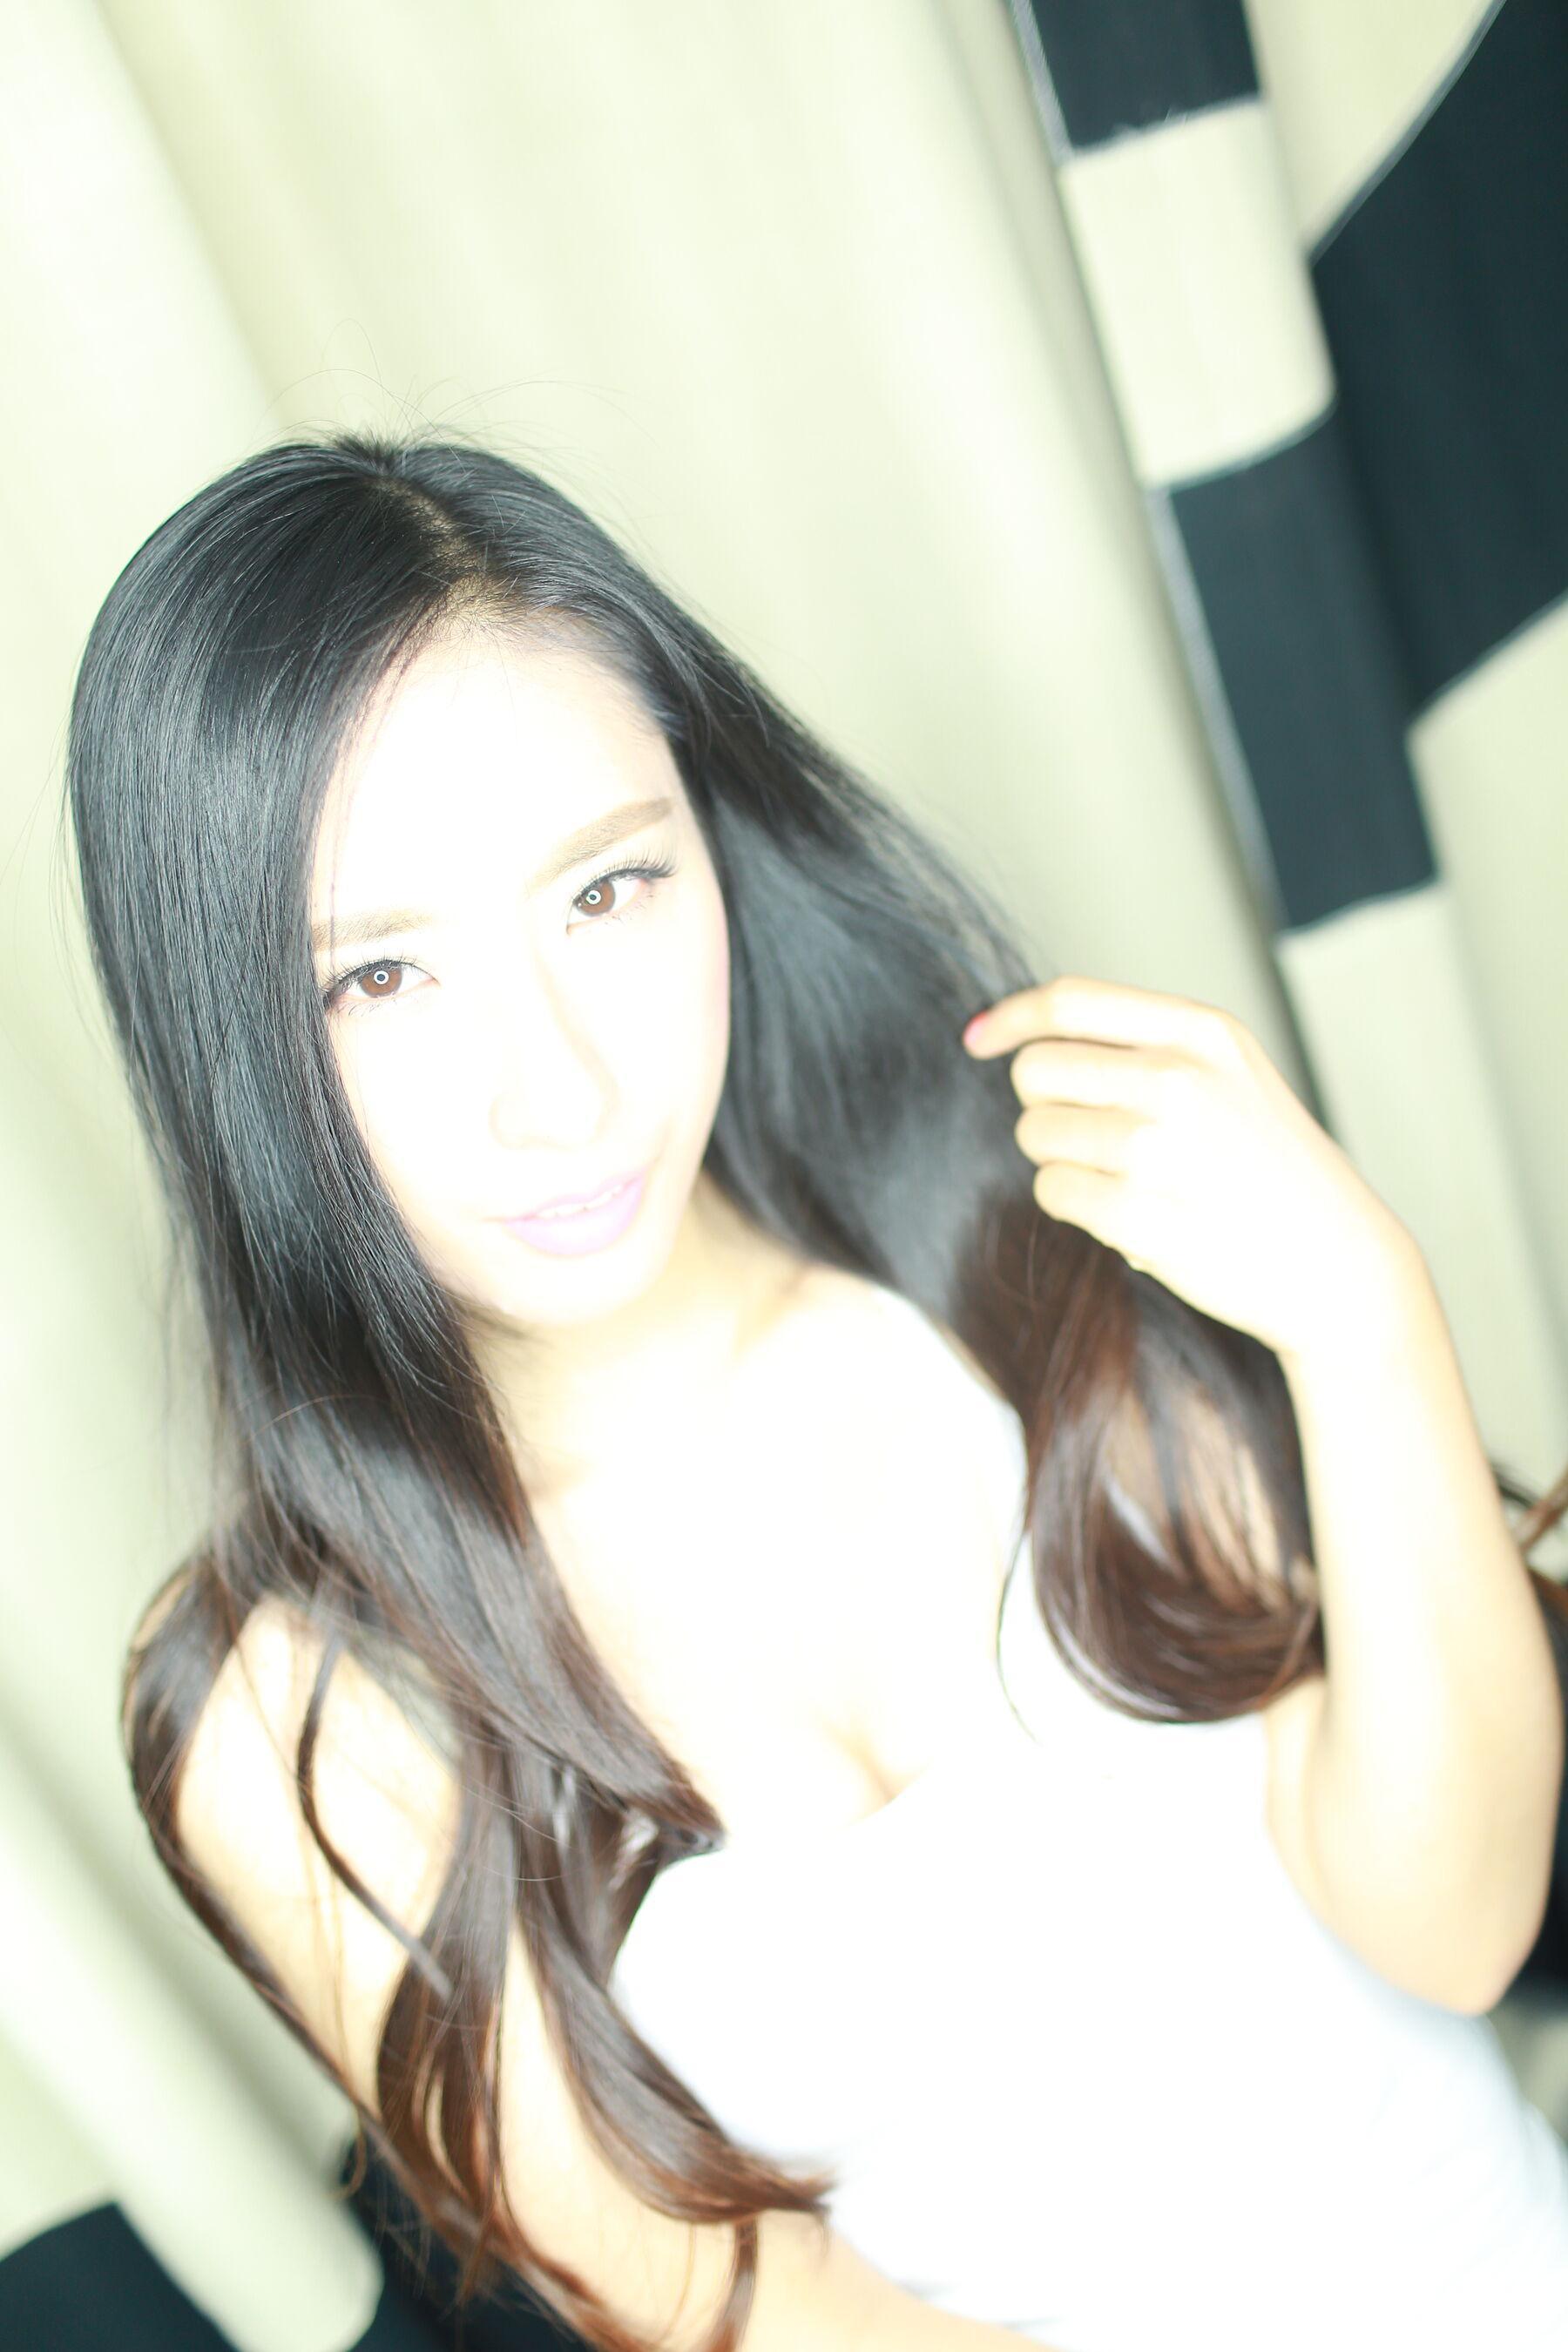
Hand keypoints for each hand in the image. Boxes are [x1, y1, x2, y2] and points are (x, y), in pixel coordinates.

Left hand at [962, 973, 1423, 1365]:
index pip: (1070, 1000)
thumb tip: (1027, 1041)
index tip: (979, 1039)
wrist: (1338, 1261)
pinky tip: (1126, 1215)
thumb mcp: (1230, 1075)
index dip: (1012, 1017)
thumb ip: (1146, 1047)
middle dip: (1043, 1105)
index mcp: (1201, 1033)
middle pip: (1035, 1071)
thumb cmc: (1271, 1169)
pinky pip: (1051, 1192)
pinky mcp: (1141, 1215)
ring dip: (1060, 1160)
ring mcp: (1159, 1149)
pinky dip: (1073, 1205)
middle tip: (1089, 1137)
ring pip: (1036, 1135)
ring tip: (1124, 1179)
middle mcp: (1179, 1079)